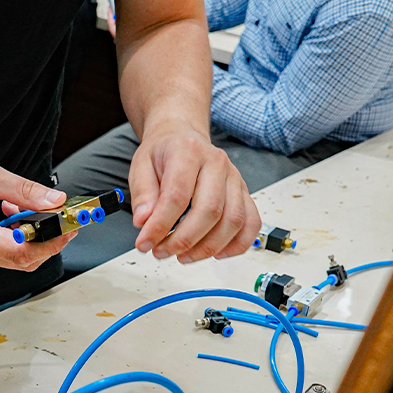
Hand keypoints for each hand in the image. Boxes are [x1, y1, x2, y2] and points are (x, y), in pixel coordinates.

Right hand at [0, 143, 75, 271]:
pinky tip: (18, 209)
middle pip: (22, 259)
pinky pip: (6, 246)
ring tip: (36, 208)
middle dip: (48, 241)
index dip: (49, 242)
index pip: (20, 251)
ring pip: (16, 255)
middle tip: (65, 219)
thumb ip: (25, 191)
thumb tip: (55, 202)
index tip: (68, 226)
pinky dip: (21, 231)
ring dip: (34, 236)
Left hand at [129, 120, 259, 262]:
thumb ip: (142, 194)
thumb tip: (143, 222)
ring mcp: (234, 179)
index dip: (160, 225)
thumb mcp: (140, 165)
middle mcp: (217, 164)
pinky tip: (216, 253)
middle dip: (184, 240)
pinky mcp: (244, 193)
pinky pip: (251, 223)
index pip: (177, 195)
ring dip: (207, 247)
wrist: (183, 137)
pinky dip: (237, 244)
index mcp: (189, 152)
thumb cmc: (165, 151)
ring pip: (233, 221)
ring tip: (183, 256)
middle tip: (161, 251)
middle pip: (209, 210)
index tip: (145, 243)